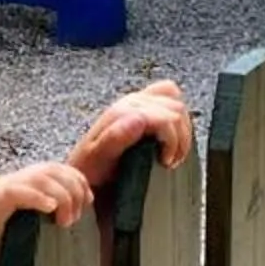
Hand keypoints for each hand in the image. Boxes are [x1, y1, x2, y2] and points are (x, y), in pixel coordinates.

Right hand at [0, 161, 94, 265]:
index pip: (58, 168)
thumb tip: (85, 213)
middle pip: (52, 169)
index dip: (77, 180)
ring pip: (38, 177)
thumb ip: (56, 218)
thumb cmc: (6, 252)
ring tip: (65, 221)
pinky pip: (14, 192)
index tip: (88, 202)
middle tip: (75, 217)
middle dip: (72, 189)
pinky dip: (35, 196)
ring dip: (60, 196)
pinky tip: (49, 207)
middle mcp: (13, 184)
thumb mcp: (38, 230)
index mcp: (26, 187)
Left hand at [67, 80, 194, 182]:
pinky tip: (170, 137)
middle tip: (169, 161)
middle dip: (180, 137)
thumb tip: (139, 119)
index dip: (173, 140)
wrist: (82, 169)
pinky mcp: (142, 105)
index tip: (166, 162)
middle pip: (175, 108)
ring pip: (176, 102)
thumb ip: (117, 137)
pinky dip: (177, 115)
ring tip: (170, 154)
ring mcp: (137, 101)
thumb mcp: (99, 158)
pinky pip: (169, 96)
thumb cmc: (91, 168)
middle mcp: (131, 101)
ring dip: (182, 130)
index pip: (166, 116)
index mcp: (122, 112)